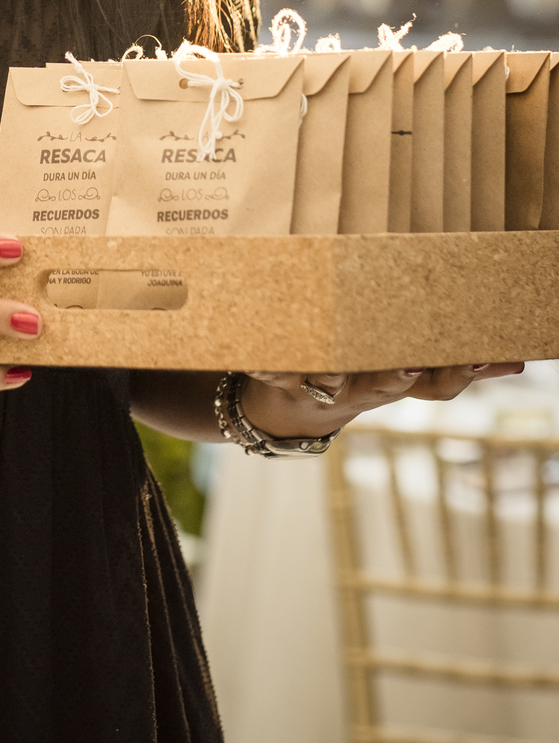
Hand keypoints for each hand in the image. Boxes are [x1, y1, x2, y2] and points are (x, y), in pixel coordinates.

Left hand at [241, 363, 524, 438]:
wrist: (284, 414)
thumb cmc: (353, 377)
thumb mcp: (402, 371)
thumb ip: (447, 360)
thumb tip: (513, 356)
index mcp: (394, 383)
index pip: (436, 387)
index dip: (460, 374)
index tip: (483, 358)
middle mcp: (362, 391)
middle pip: (387, 388)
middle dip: (401, 376)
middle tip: (410, 364)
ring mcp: (323, 390)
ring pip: (333, 383)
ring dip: (335, 375)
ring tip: (335, 365)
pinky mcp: (284, 383)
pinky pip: (276, 376)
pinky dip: (266, 369)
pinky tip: (257, 362)